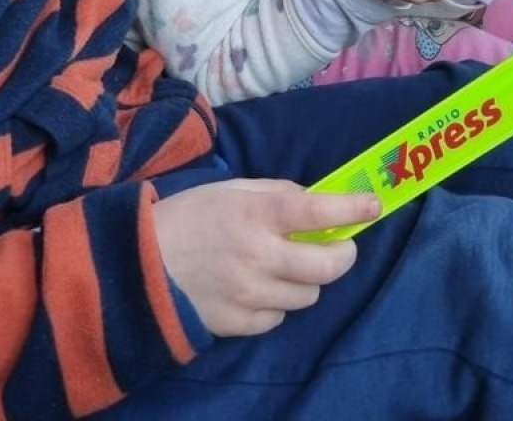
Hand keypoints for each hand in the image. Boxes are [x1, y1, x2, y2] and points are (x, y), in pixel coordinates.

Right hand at [152, 180, 378, 335]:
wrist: (139, 263)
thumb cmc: (190, 216)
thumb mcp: (232, 189)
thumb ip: (278, 194)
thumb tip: (317, 203)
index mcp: (257, 214)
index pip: (319, 210)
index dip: (353, 207)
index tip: (373, 206)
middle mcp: (259, 255)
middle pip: (328, 267)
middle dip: (343, 255)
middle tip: (337, 247)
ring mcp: (250, 294)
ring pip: (308, 295)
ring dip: (306, 279)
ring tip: (285, 267)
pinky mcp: (238, 323)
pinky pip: (278, 316)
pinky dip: (277, 302)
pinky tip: (259, 288)